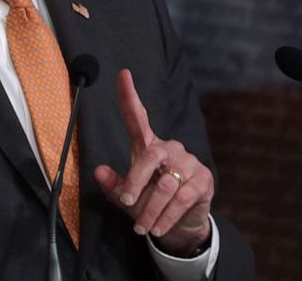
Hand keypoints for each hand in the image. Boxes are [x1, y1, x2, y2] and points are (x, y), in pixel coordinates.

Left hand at [94, 69, 212, 255]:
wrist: (182, 222)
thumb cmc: (148, 201)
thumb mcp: (127, 195)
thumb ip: (113, 184)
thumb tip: (98, 170)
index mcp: (147, 145)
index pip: (137, 116)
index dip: (129, 96)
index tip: (122, 73)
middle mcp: (169, 147)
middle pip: (149, 156)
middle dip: (135, 180)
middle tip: (126, 201)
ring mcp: (188, 162)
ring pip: (165, 185)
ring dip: (150, 209)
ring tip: (141, 226)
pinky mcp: (203, 179)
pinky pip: (182, 198)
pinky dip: (167, 216)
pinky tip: (158, 227)